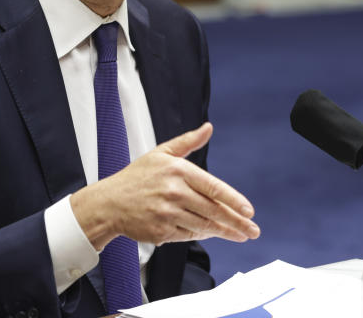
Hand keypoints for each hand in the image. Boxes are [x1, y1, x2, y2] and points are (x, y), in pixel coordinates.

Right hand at [70, 122, 259, 250]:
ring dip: (225, 232)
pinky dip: (202, 234)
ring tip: (240, 236)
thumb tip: (208, 128)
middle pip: (213, 210)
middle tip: (253, 230)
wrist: (109, 202)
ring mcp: (167, 214)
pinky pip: (188, 235)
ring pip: (204, 225)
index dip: (234, 201)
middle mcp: (174, 192)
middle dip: (237, 222)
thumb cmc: (137, 176)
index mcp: (177, 171)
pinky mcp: (161, 231)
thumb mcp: (161, 153)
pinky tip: (214, 233)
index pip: (213, 188)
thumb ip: (188, 141)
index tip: (249, 211)